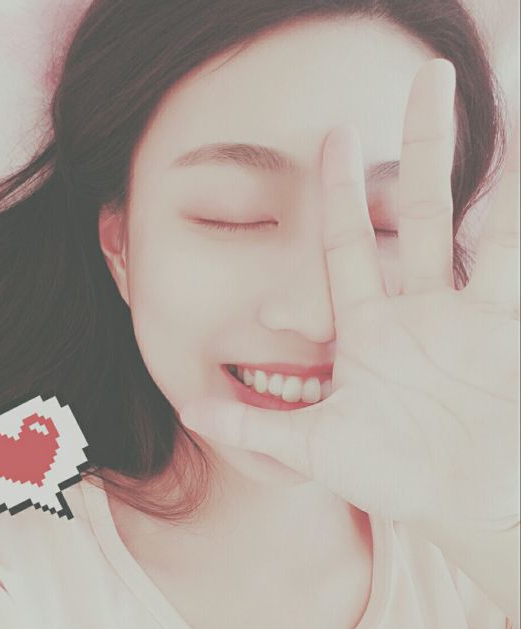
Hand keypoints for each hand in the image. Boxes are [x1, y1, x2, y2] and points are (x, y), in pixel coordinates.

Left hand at [178, 59, 519, 532]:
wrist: (460, 505)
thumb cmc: (390, 476)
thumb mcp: (314, 448)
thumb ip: (253, 427)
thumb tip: (186, 412)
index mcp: (367, 326)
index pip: (348, 244)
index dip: (339, 191)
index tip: (333, 135)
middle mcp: (418, 307)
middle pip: (418, 210)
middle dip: (422, 146)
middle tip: (427, 77)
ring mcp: (467, 313)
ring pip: (476, 222)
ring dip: (490, 166)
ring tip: (491, 101)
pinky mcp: (507, 327)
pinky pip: (516, 259)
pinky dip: (519, 215)